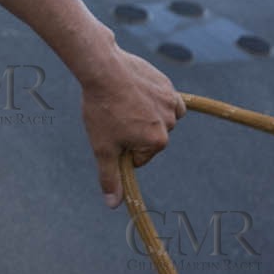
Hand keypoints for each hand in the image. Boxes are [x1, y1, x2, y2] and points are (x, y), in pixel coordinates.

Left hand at [79, 49, 185, 208]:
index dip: (121, 147)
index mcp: (157, 142)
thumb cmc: (102, 109)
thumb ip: (110, 177)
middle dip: (133, 131)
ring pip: (158, 119)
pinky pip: (164, 99)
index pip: (139, 157)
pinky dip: (152, 99)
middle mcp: (170, 123)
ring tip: (123, 104)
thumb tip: (113, 204)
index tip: (110, 131)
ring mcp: (171, 102)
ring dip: (144, 115)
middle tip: (114, 115)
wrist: (102, 68)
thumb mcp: (102, 147)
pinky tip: (134, 93)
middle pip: (150, 138)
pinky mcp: (167, 85)